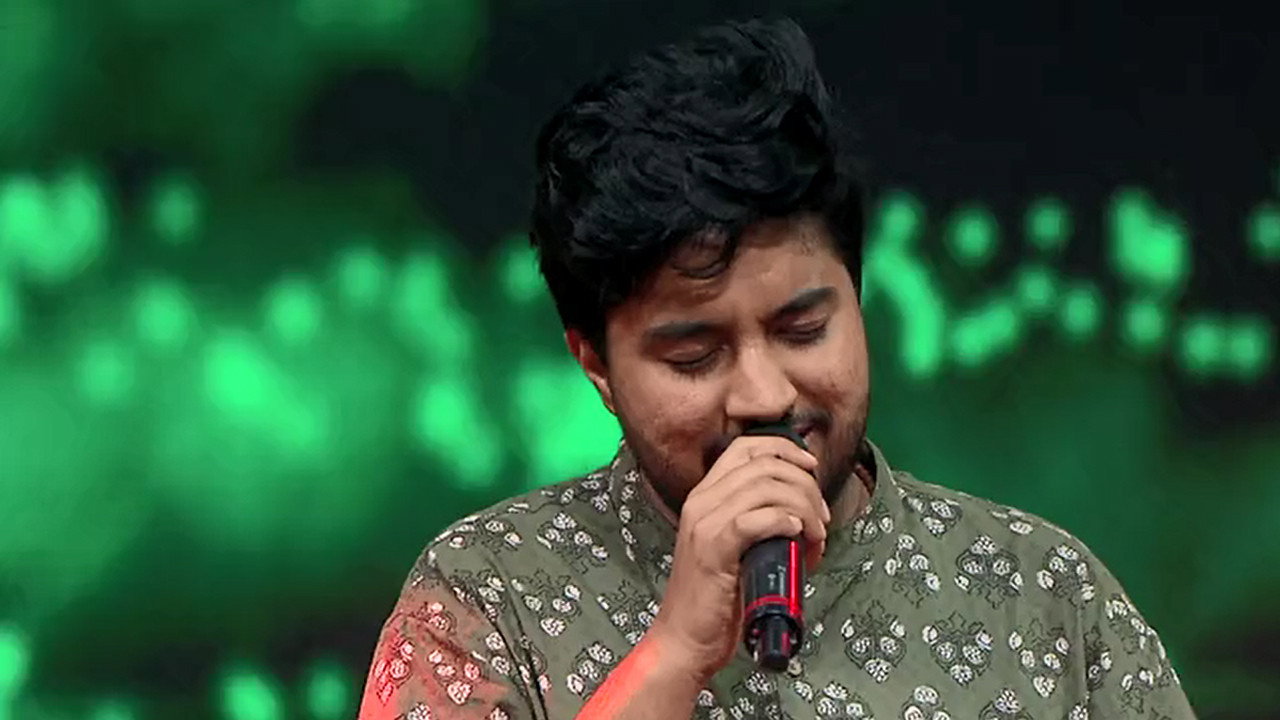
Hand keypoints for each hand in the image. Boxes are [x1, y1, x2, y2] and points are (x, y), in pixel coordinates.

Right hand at [647, 435, 829, 682]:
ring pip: (765, 487)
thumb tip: (807, 513)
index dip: (785, 448)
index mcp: (705, 495)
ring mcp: (704, 523)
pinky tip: (796, 535)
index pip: (745, 447)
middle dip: (804, 484)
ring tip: (815, 535)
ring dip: (803, 506)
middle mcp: (701, 501)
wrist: (686, 639)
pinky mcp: (713, 549)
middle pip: (764, 464)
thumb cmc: (717, 599)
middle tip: (821, 517)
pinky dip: (784, 522)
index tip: (810, 467)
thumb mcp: (738, 547)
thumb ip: (761, 522)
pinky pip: (755, 519)